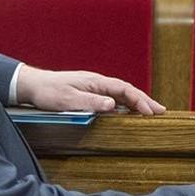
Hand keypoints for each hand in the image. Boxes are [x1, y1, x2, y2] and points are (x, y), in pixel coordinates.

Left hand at [15, 66, 164, 114]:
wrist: (33, 85)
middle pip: (127, 91)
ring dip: (136, 103)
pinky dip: (124, 105)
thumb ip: (91, 103)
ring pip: (121, 95)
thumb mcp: (68, 99)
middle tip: (161, 111)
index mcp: (96, 82)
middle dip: (145, 101)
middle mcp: (98, 83)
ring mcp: (95, 88)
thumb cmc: (49, 92)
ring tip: (150, 113)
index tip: (151, 111)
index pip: (124, 89)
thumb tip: (113, 105)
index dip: (139, 100)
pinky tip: (128, 113)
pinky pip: (113, 99)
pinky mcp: (90, 94)